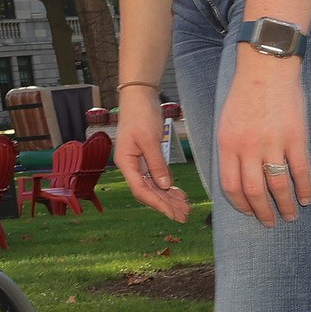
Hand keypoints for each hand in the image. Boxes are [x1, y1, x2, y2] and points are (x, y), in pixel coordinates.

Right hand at [113, 90, 188, 221]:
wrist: (139, 96)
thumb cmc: (140, 114)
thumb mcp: (149, 139)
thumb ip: (156, 163)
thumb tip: (164, 186)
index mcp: (125, 162)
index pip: (141, 190)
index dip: (157, 203)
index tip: (173, 213)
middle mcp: (130, 165)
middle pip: (148, 191)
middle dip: (166, 204)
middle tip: (184, 215)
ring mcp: (138, 162)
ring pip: (154, 186)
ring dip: (169, 197)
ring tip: (185, 207)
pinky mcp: (146, 157)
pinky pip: (157, 177)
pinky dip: (168, 186)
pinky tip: (179, 193)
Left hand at [214, 55, 310, 225]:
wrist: (266, 68)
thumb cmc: (244, 94)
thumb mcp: (226, 122)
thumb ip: (230, 149)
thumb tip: (236, 178)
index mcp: (227, 144)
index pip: (231, 186)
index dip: (241, 204)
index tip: (249, 213)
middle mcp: (248, 147)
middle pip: (254, 191)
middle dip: (263, 212)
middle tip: (270, 222)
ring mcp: (272, 143)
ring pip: (278, 185)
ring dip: (285, 205)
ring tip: (290, 215)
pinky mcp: (295, 138)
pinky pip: (300, 171)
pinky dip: (304, 189)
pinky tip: (307, 198)